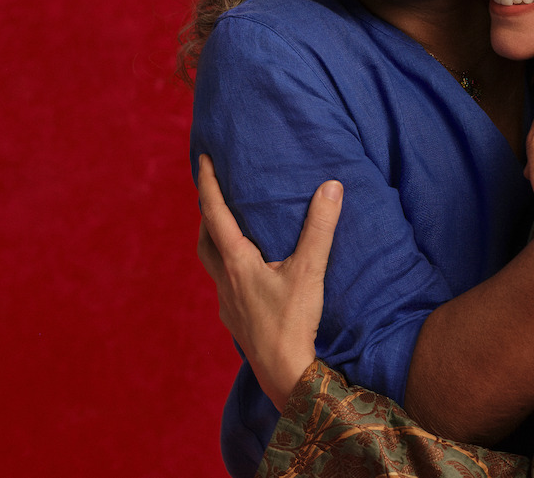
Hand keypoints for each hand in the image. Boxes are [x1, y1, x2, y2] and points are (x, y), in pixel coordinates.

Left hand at [195, 154, 341, 411]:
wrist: (284, 372)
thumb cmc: (293, 320)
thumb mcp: (310, 270)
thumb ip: (320, 228)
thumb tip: (331, 186)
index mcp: (237, 262)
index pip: (215, 215)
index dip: (208, 185)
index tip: (202, 161)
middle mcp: (225, 281)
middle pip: (204, 241)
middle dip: (206, 216)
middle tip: (212, 196)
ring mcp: (228, 304)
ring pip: (212, 266)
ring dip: (216, 244)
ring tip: (230, 232)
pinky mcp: (237, 321)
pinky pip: (225, 287)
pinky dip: (230, 270)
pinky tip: (249, 276)